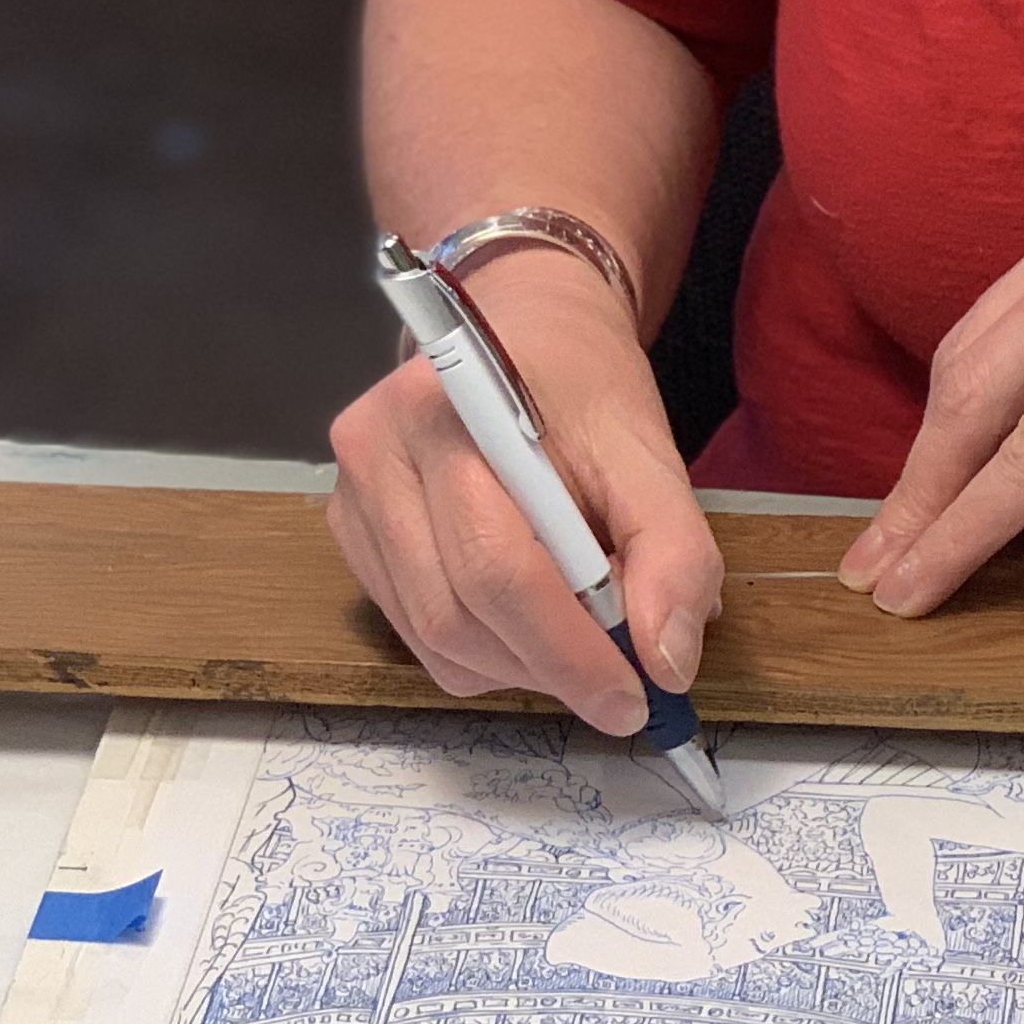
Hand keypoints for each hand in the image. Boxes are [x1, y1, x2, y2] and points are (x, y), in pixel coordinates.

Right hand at [326, 249, 722, 733]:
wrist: (521, 326)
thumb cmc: (581, 384)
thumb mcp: (650, 452)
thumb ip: (674, 553)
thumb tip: (665, 663)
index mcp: (448, 411)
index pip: (499, 566)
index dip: (569, 650)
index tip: (634, 698)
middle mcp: (377, 450)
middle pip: (458, 613)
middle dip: (551, 667)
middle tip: (622, 686)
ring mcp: (351, 494)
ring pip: (434, 638)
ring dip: (520, 665)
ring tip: (581, 635)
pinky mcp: (349, 531)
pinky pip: (416, 633)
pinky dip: (485, 650)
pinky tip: (530, 613)